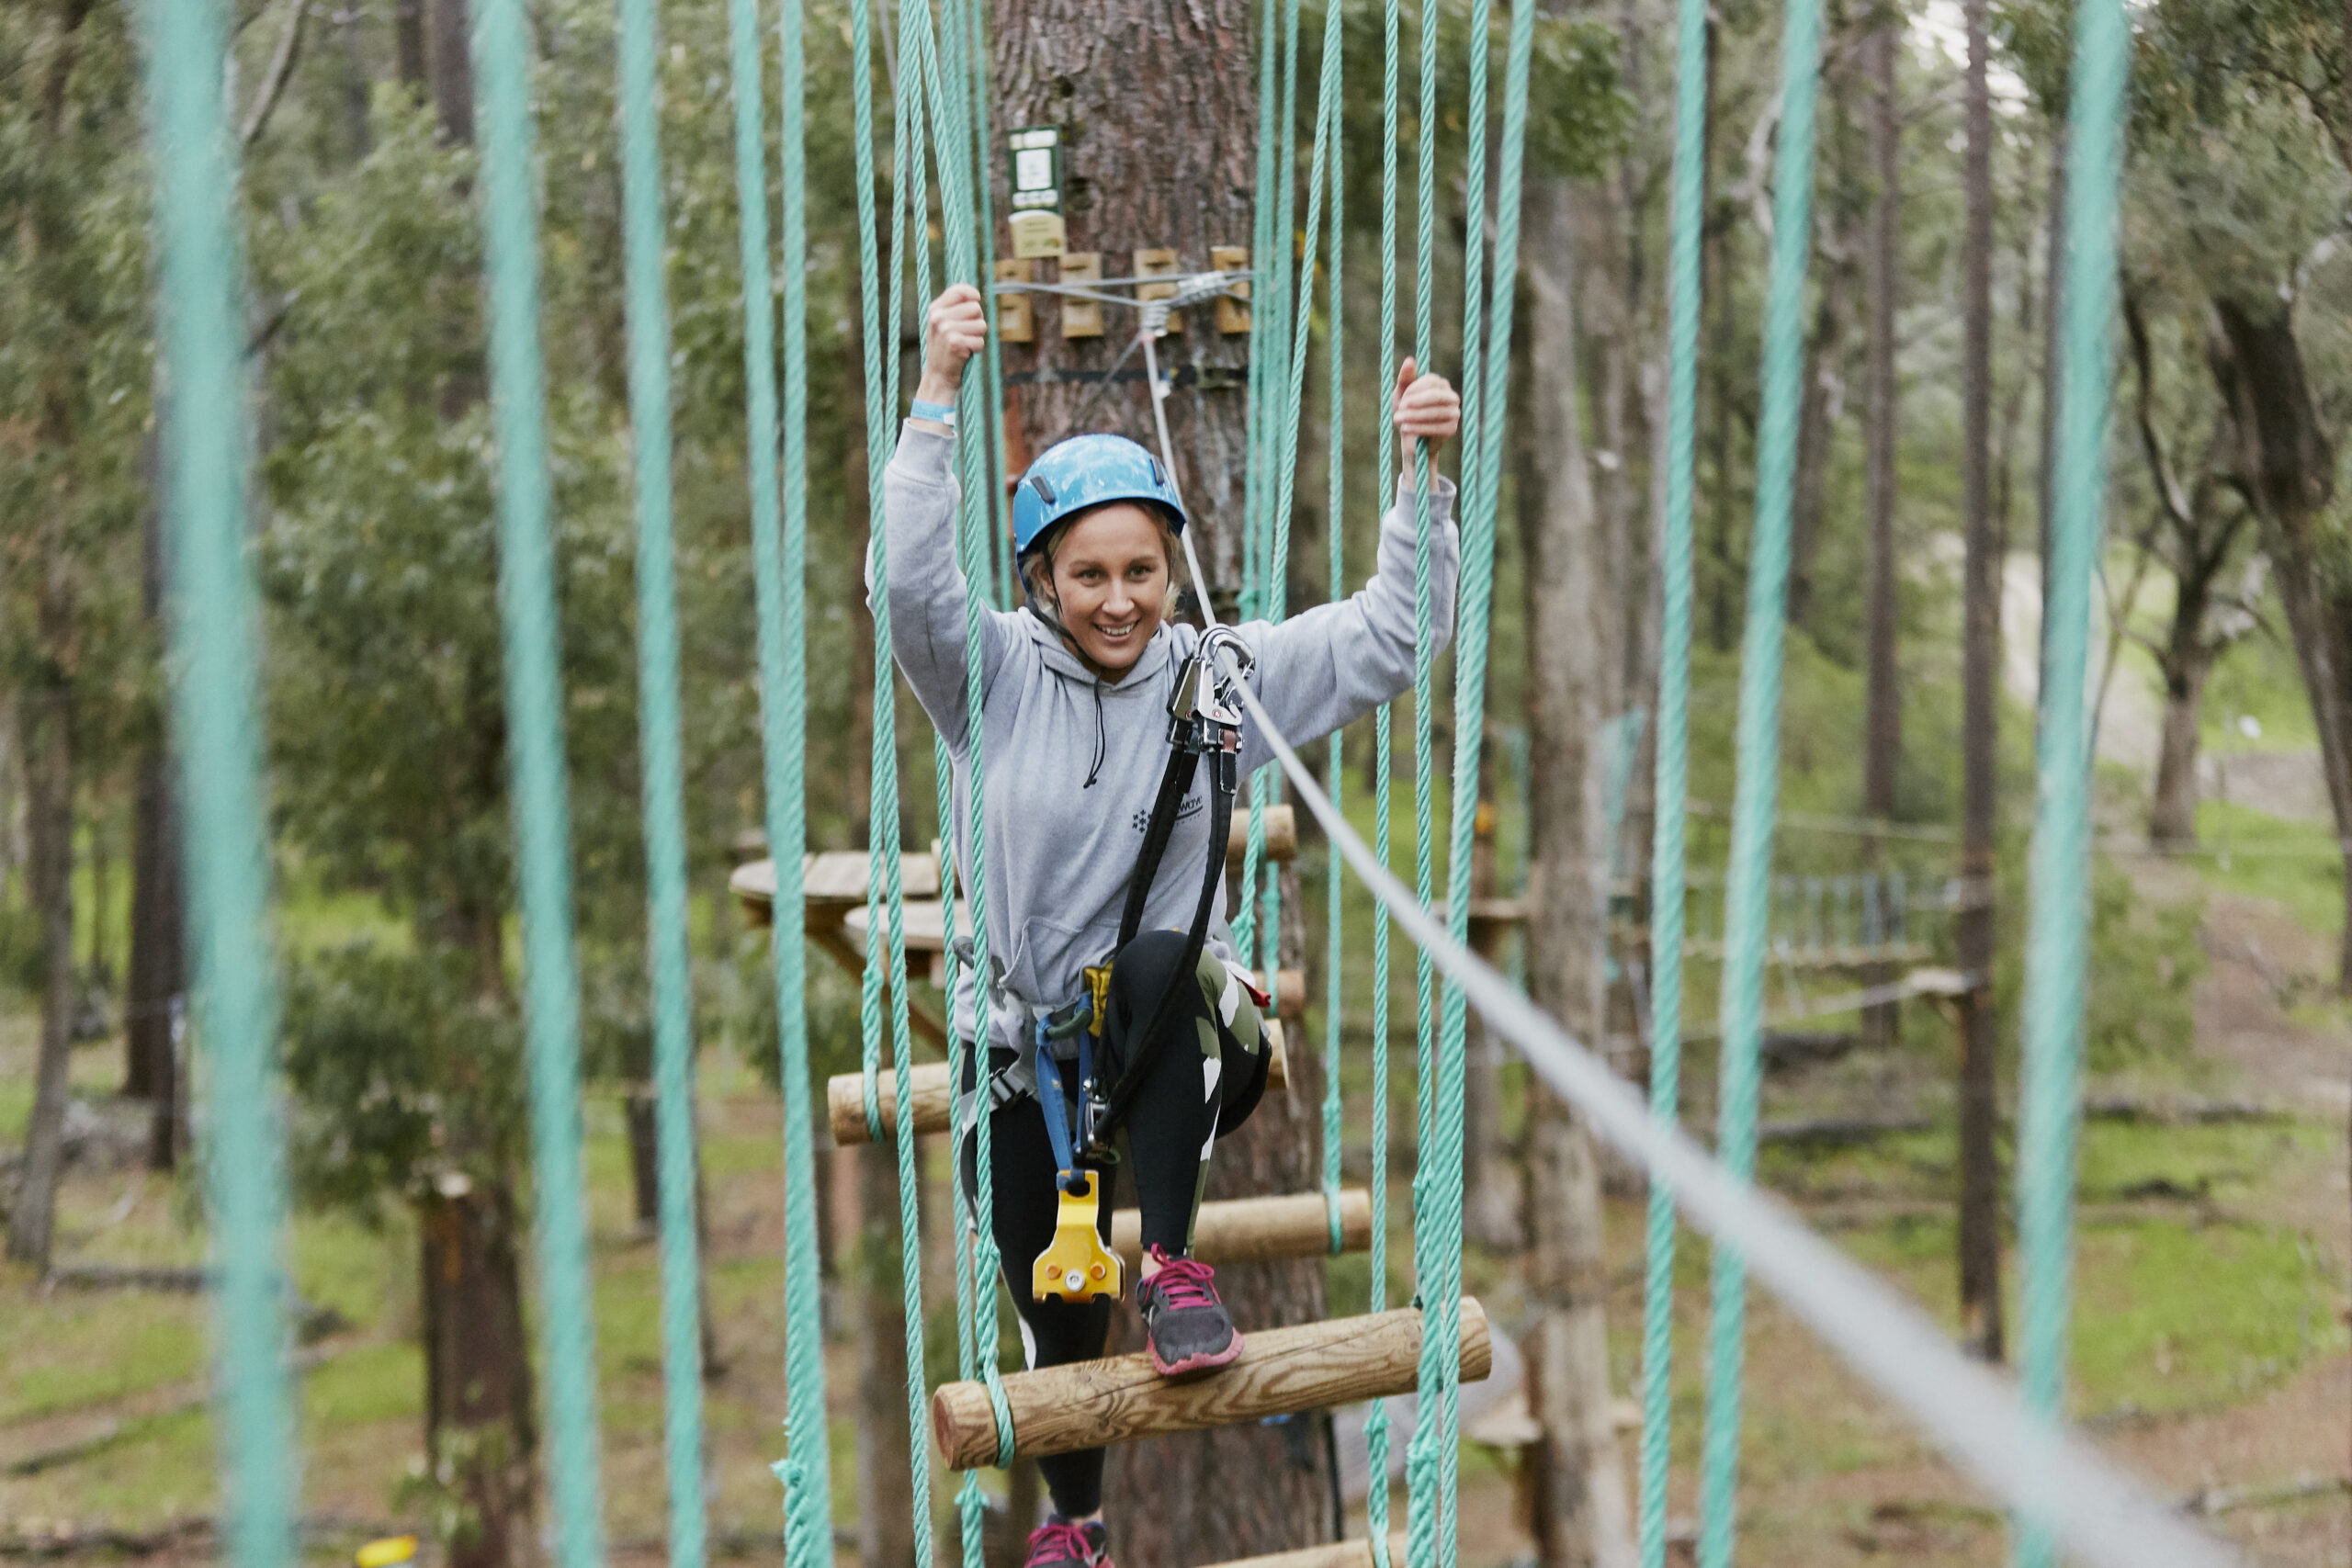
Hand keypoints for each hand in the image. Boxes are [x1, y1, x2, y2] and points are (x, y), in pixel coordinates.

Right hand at [918, 283, 986, 408]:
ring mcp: (946, 330)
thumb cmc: (945, 347)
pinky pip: (980, 341)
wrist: (938, 375)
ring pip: (981, 324)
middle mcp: (938, 317)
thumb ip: (955, 308)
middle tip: (967, 332)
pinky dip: (977, 349)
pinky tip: (966, 353)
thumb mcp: (943, 323)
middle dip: (977, 320)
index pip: (959, 290)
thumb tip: (975, 295)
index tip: (976, 300)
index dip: (973, 294)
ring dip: (978, 336)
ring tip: (966, 343)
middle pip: (975, 308)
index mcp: (935, 309)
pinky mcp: (955, 343)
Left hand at [1393, 359, 1460, 464]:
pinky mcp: (1452, 429)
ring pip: (1436, 412)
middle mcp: (1451, 396)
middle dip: (1414, 404)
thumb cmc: (1406, 411)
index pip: (1430, 381)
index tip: (1401, 400)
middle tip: (1397, 412)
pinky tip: (1406, 429)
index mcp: (1440, 384)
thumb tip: (1410, 360)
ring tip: (1398, 421)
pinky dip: (1420, 428)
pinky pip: (1437, 427)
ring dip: (1414, 416)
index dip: (1413, 390)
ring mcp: (1454, 412)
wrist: (1411, 438)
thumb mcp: (1402, 393)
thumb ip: (1405, 377)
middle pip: (1435, 395)